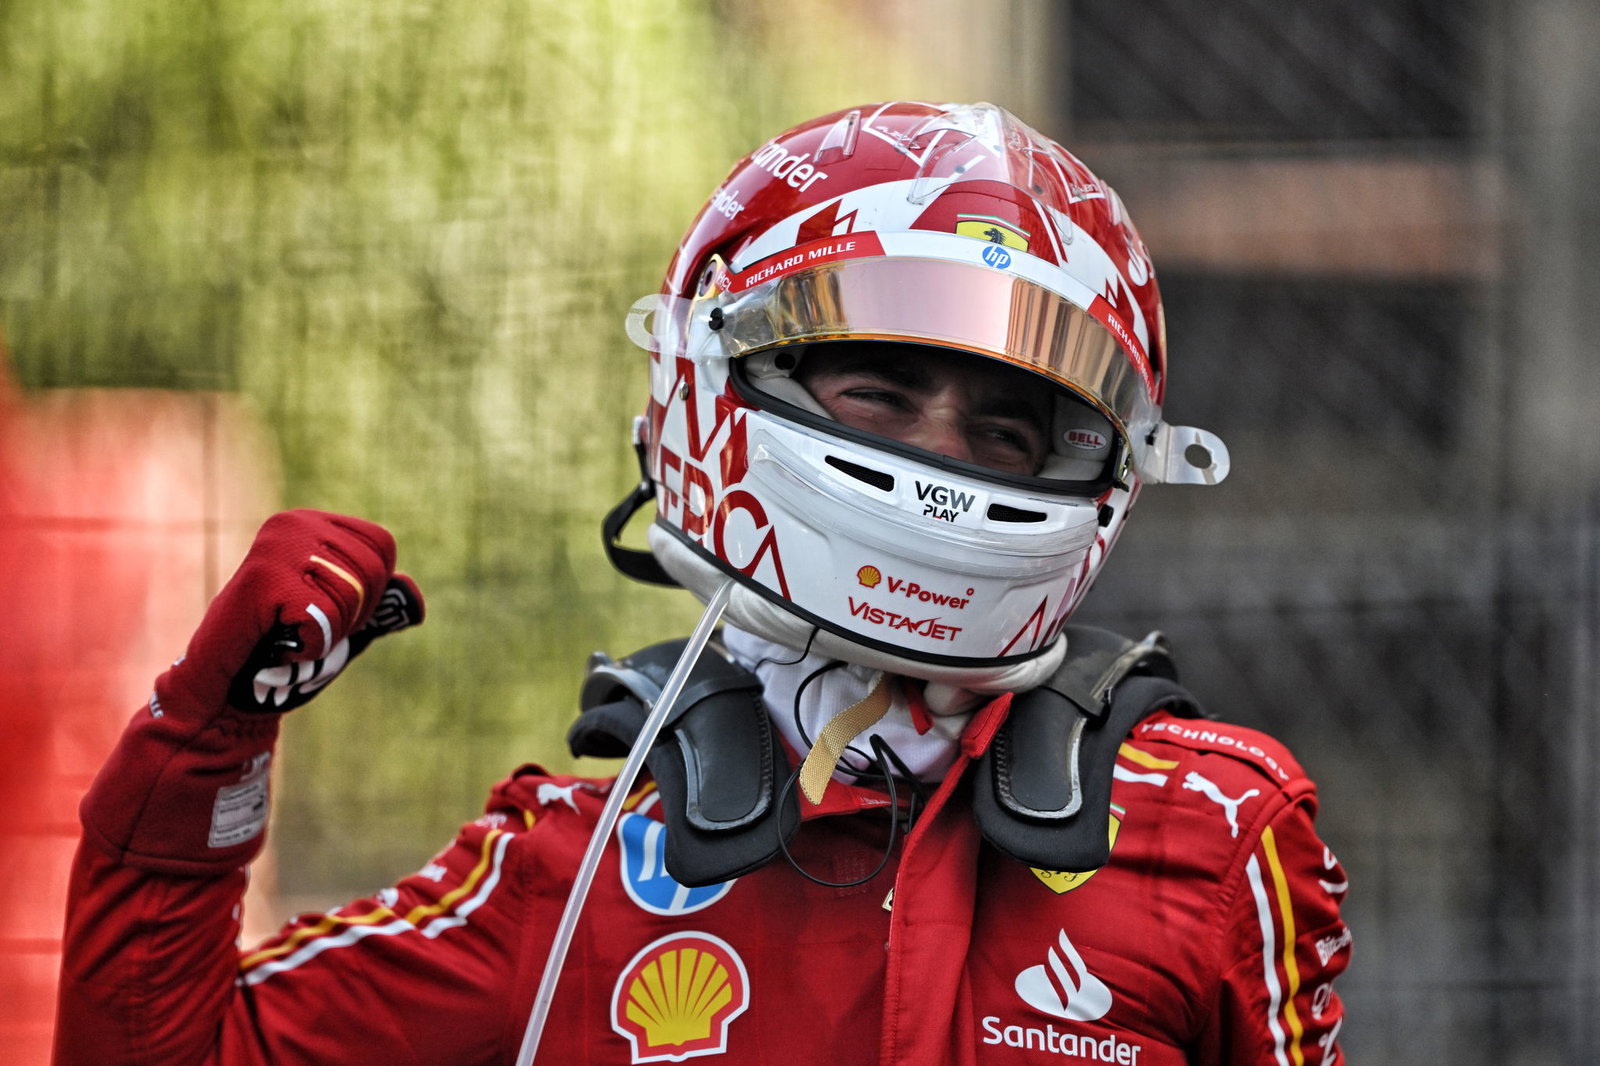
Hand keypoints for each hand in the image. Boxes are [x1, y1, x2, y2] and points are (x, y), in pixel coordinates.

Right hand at [165, 510, 424, 716]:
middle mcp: (294, 523)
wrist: (224, 684)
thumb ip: (376, 606)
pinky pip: (322, 620)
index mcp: (313, 522)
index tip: (325, 608)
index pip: (382, 546)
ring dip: (325, 633)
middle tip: (301, 625)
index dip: (369, 592)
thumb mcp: (339, 621)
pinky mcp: (263, 579)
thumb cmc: (280, 649)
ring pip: (350, 596)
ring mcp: (275, 547)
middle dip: (348, 616)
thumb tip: (415, 601)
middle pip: (371, 572)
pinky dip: (307, 646)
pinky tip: (275, 644)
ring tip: (285, 632)